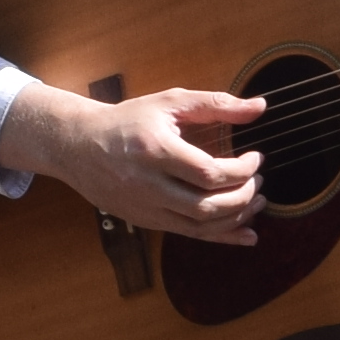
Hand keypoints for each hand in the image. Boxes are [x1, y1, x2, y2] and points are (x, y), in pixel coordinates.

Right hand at [0, 80, 266, 245]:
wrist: (79, 146)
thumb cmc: (127, 121)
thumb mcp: (169, 102)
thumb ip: (215, 104)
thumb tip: (260, 107)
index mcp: (155, 151)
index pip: (209, 173)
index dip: (242, 170)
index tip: (256, 158)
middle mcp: (148, 184)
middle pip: (207, 205)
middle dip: (243, 196)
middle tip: (260, 181)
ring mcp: (145, 208)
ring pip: (200, 226)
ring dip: (237, 218)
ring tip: (256, 201)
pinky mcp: (145, 221)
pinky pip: (189, 235)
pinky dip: (222, 238)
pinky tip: (246, 234)